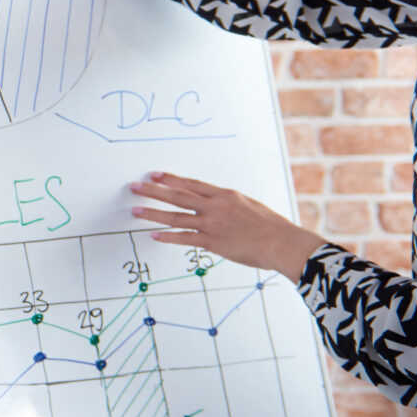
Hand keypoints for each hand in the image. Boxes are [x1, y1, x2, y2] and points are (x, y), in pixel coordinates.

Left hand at [128, 173, 329, 281]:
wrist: (281, 242)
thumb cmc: (270, 226)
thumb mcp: (249, 206)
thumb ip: (229, 206)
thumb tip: (217, 209)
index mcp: (225, 195)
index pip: (192, 183)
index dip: (171, 178)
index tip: (155, 174)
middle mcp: (215, 206)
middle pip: (178, 195)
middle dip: (154, 191)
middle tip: (135, 187)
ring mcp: (212, 223)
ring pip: (176, 216)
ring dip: (154, 213)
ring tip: (136, 211)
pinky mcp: (212, 242)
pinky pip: (184, 238)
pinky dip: (168, 236)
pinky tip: (154, 235)